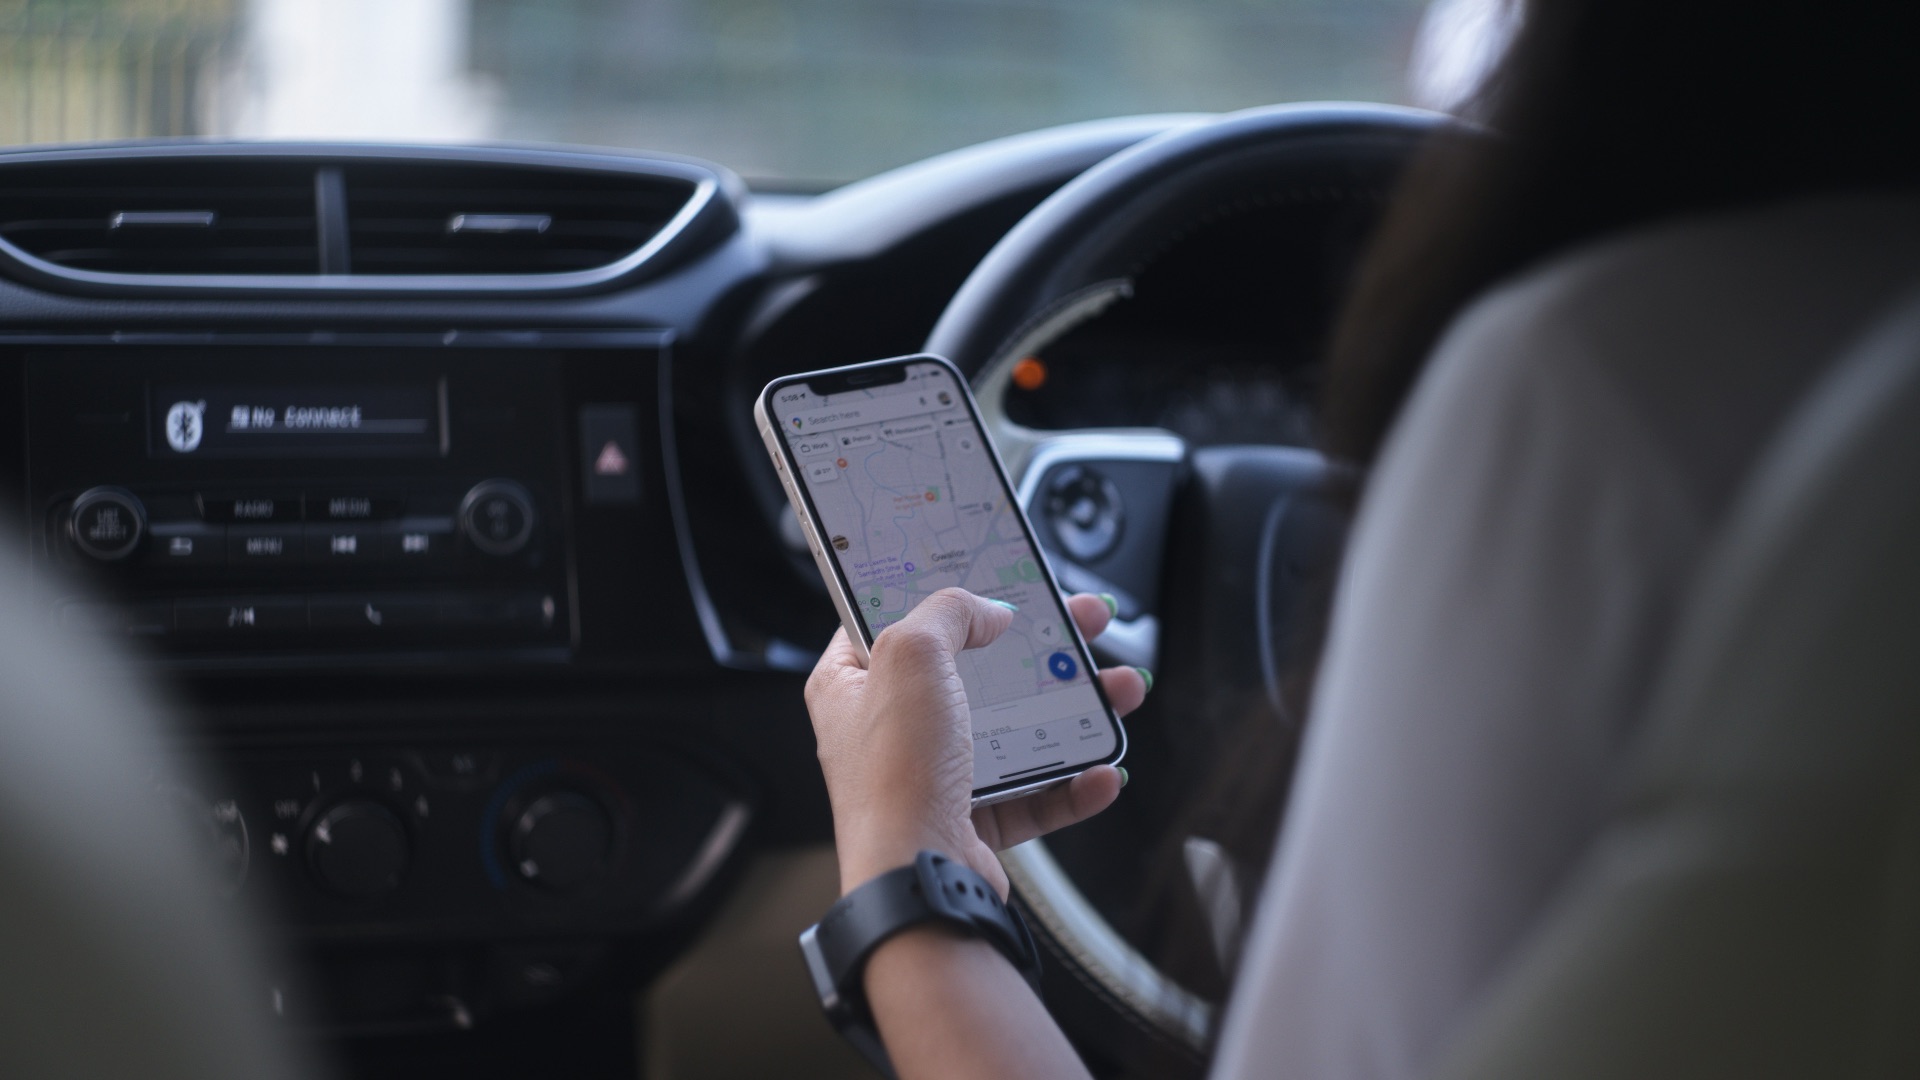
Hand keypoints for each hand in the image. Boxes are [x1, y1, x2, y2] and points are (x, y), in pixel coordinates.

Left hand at [804, 588, 1150, 896]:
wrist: (919, 875)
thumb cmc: (895, 774)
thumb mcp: (910, 656)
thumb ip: (948, 613)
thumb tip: (986, 610)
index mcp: (852, 684)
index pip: (894, 620)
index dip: (946, 596)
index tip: (993, 579)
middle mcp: (889, 729)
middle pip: (976, 670)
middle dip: (1040, 647)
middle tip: (1084, 624)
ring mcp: (933, 775)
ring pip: (1015, 728)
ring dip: (1074, 709)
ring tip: (1121, 691)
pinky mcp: (972, 819)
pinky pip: (1032, 794)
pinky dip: (1072, 783)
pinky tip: (1102, 769)